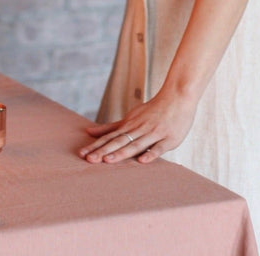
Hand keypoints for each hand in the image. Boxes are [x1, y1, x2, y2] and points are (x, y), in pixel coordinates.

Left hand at [77, 87, 197, 164]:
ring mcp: (153, 133)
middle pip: (118, 141)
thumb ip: (111, 127)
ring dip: (122, 152)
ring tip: (108, 160)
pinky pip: (158, 147)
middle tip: (89, 160)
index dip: (96, 146)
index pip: (109, 137)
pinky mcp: (168, 139)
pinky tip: (142, 161)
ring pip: (135, 144)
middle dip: (103, 151)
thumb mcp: (130, 117)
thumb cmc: (152, 111)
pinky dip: (150, 153)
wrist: (176, 98)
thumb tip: (89, 131)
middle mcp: (138, 129)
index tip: (82, 154)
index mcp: (128, 125)